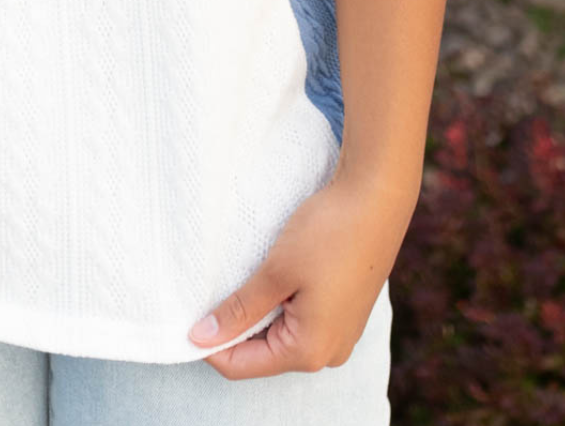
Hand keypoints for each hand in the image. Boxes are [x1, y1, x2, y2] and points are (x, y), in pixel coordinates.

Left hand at [186, 168, 415, 379]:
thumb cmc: (329, 233)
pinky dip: (279, 305)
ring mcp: (339, 335)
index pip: (242, 365)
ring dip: (257, 313)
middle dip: (233, 328)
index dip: (210, 344)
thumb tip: (201, 338)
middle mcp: (328, 353)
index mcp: (310, 351)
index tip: (187, 316)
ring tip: (241, 280)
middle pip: (261, 354)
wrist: (377, 199)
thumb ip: (240, 310)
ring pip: (280, 336)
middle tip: (210, 292)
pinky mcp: (343, 314)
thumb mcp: (276, 271)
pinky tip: (269, 277)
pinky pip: (300, 322)